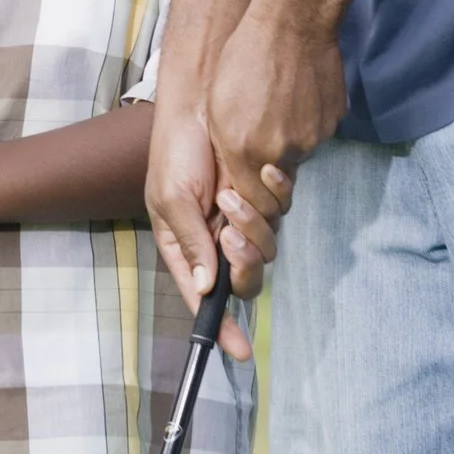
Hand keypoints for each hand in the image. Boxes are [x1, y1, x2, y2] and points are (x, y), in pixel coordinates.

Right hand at [145, 91, 257, 360]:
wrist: (202, 102)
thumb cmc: (175, 150)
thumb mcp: (171, 198)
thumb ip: (189, 244)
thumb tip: (205, 289)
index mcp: (187, 245)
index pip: (205, 296)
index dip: (221, 325)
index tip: (238, 351)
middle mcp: (218, 238)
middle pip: (245, 277)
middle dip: (243, 262)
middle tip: (230, 237)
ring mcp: (245, 217)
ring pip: (267, 246)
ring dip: (252, 223)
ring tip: (231, 192)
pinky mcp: (269, 193)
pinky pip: (282, 209)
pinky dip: (275, 193)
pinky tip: (263, 172)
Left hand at [204, 0, 342, 221]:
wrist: (290, 24)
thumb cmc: (242, 58)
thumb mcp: (216, 106)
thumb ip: (229, 148)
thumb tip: (243, 175)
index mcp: (244, 149)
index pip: (253, 201)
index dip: (249, 201)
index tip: (245, 194)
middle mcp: (281, 151)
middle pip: (277, 180)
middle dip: (269, 173)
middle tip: (261, 139)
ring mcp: (311, 138)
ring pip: (297, 156)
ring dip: (286, 142)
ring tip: (275, 105)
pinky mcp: (333, 124)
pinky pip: (315, 135)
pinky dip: (305, 125)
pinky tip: (296, 96)